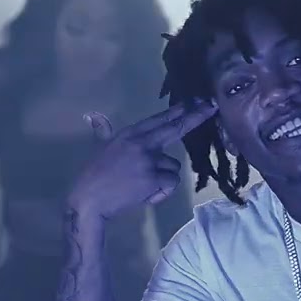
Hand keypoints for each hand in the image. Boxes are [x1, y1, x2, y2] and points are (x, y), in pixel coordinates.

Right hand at [68, 99, 217, 220]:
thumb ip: (103, 131)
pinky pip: (171, 183)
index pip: (159, 119)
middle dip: (195, 117)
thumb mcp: (102, 148)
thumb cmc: (95, 175)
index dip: (177, 111)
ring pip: (174, 167)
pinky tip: (146, 195)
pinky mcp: (153, 177)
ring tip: (142, 186)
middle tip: (211, 107)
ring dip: (164, 178)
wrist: (90, 199)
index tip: (193, 102)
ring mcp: (149, 159)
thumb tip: (93, 116)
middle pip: (175, 128)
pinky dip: (163, 192)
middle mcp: (142, 142)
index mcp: (130, 134)